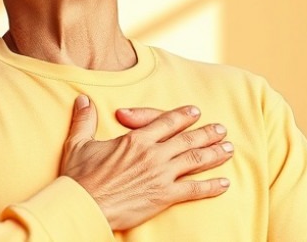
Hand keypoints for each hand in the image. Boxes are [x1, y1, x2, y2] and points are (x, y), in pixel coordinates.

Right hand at [59, 95, 233, 230]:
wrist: (83, 205)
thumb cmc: (79, 177)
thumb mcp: (78, 144)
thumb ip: (84, 120)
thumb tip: (82, 100)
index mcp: (135, 140)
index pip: (165, 122)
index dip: (182, 116)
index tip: (195, 112)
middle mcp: (152, 154)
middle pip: (187, 139)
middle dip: (207, 133)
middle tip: (222, 130)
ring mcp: (161, 175)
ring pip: (195, 161)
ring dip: (214, 154)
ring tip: (228, 149)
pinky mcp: (164, 196)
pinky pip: (194, 190)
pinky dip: (211, 187)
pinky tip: (224, 184)